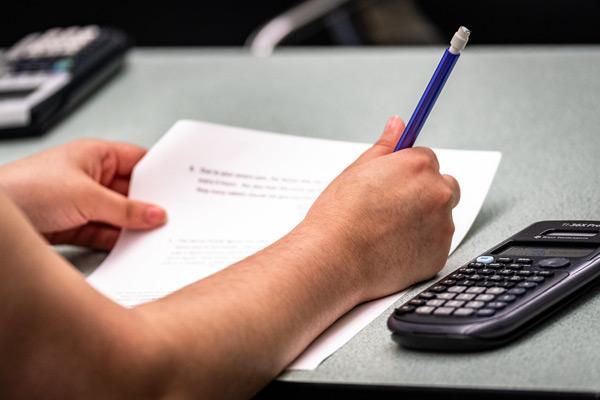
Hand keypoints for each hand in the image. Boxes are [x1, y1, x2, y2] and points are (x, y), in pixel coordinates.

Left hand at [0, 139, 166, 249]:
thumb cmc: (27, 190)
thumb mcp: (86, 196)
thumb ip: (125, 209)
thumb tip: (157, 214)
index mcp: (95, 155)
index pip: (138, 160)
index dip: (160, 172)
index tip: (182, 187)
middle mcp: (90, 176)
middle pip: (131, 191)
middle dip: (149, 204)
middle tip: (174, 217)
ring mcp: (82, 202)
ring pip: (119, 214)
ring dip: (133, 226)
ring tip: (157, 236)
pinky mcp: (73, 225)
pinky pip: (104, 233)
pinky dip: (117, 241)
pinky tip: (133, 247)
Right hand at [304, 116, 459, 300]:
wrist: (334, 259)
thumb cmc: (339, 217)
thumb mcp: (357, 170)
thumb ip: (384, 146)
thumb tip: (397, 125)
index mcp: (418, 166)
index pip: (426, 159)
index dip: (406, 171)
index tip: (395, 182)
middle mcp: (438, 193)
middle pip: (442, 185)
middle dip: (423, 193)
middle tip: (391, 207)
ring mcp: (442, 226)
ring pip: (440, 217)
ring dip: (423, 220)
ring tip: (387, 231)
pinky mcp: (439, 255)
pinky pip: (435, 244)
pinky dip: (420, 246)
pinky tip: (392, 248)